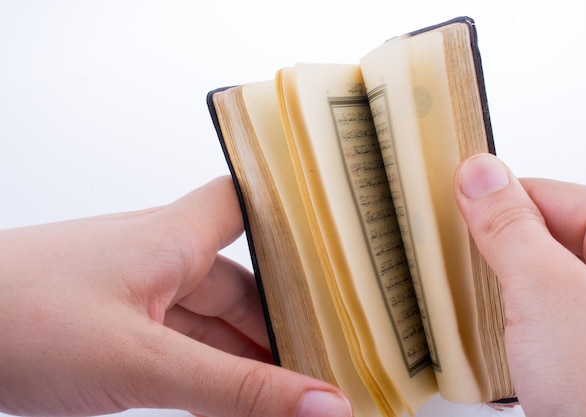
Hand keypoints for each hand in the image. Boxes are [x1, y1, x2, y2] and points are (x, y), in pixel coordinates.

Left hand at [0, 176, 351, 416]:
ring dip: (243, 358)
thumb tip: (319, 404)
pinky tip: (225, 404)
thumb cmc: (15, 317)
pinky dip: (206, 374)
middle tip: (320, 365)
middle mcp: (157, 257)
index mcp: (171, 238)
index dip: (287, 218)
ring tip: (283, 397)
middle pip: (239, 283)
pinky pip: (177, 346)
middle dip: (279, 325)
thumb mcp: (143, 362)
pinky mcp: (112, 329)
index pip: (245, 202)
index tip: (333, 251)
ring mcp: (134, 295)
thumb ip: (234, 391)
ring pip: (209, 321)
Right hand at [454, 154, 585, 416]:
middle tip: (453, 261)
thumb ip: (509, 228)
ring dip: (500, 287)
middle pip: (543, 232)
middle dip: (495, 249)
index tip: (446, 211)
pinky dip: (513, 317)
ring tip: (470, 299)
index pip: (546, 194)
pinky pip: (543, 310)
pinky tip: (494, 331)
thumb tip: (479, 175)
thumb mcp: (547, 294)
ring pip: (538, 274)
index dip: (493, 202)